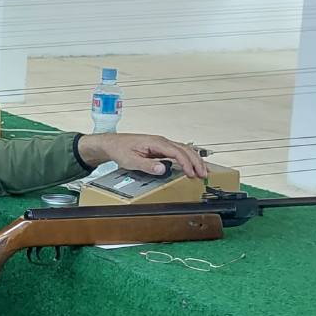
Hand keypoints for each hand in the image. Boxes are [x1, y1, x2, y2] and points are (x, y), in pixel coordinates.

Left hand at [79, 131, 207, 179]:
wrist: (111, 143)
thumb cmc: (119, 149)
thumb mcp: (130, 160)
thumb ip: (147, 165)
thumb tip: (163, 169)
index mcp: (155, 142)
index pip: (177, 152)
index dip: (186, 163)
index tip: (191, 173)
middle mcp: (161, 141)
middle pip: (185, 150)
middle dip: (196, 162)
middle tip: (204, 174)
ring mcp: (161, 144)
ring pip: (184, 150)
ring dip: (195, 160)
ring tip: (203, 172)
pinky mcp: (160, 148)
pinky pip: (178, 152)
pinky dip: (188, 159)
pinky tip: (192, 166)